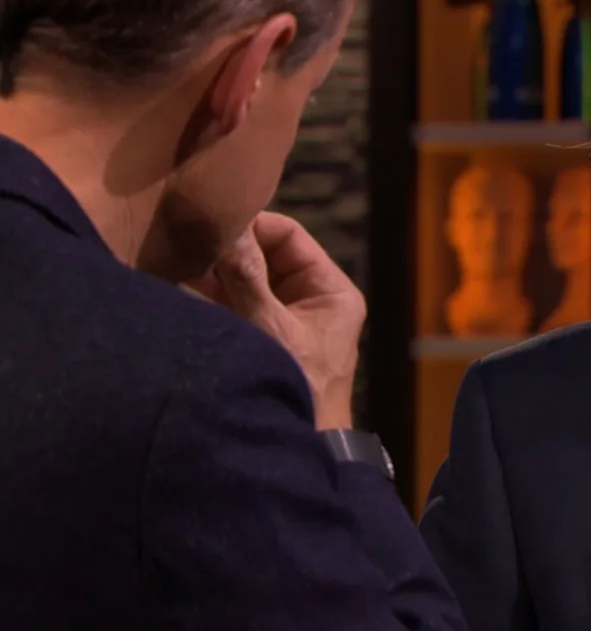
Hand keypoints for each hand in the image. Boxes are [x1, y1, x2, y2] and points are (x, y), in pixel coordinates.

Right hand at [189, 212, 364, 429]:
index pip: (288, 235)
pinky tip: (176, 288)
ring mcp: (282, 318)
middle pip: (262, 255)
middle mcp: (309, 299)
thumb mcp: (271, 328)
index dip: (251, 226)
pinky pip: (231, 306)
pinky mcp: (259, 338)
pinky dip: (207, 298)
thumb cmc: (296, 388)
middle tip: (187, 245)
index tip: (212, 226)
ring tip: (177, 264)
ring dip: (212, 275)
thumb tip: (228, 229)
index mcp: (330, 290)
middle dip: (226, 251)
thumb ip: (246, 278)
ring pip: (242, 280)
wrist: (294, 449)